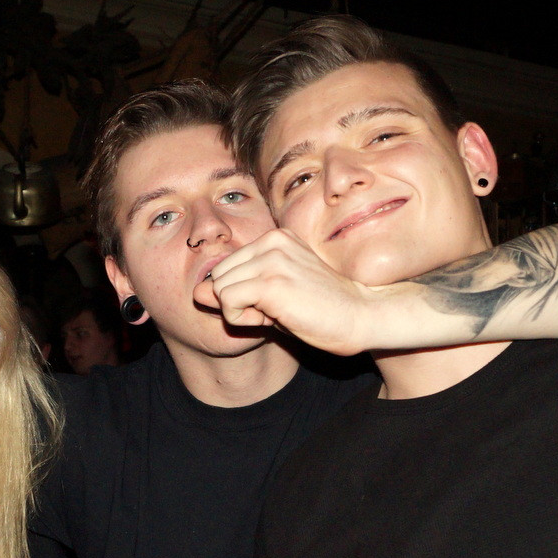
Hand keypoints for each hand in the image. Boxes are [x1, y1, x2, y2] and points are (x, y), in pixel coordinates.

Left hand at [193, 228, 377, 355]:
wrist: (361, 316)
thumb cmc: (321, 310)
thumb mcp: (271, 297)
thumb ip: (233, 291)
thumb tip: (196, 292)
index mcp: (275, 238)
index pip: (226, 266)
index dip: (242, 293)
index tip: (274, 302)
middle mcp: (272, 241)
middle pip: (218, 276)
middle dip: (237, 301)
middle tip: (274, 310)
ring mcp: (271, 259)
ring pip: (219, 289)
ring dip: (240, 312)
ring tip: (276, 313)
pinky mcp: (270, 281)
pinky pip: (227, 301)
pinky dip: (241, 319)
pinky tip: (272, 319)